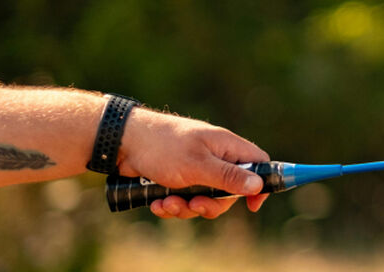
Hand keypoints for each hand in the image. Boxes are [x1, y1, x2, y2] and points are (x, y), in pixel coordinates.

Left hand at [115, 108, 269, 218]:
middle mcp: (214, 157)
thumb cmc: (162, 147)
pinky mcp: (178, 178)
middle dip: (211, 204)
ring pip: (205, 199)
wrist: (122, 143)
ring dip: (186, 207)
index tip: (252, 205)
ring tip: (166, 202)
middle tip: (195, 204)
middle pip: (230, 190)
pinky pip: (185, 199)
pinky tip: (157, 203)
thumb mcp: (198, 165)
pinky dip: (171, 205)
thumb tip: (258, 185)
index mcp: (226, 146)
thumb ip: (229, 177)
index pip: (258, 163)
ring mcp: (196, 168)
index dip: (260, 184)